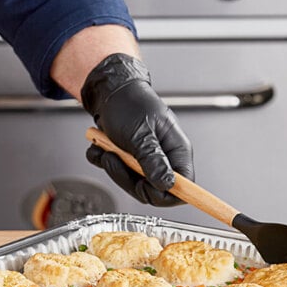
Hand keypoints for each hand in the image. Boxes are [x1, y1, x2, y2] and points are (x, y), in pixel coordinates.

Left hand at [81, 53, 193, 206]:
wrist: (108, 92)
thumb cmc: (129, 104)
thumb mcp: (140, 133)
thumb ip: (153, 160)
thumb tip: (167, 184)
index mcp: (176, 150)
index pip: (185, 185)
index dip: (167, 194)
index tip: (145, 187)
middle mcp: (165, 158)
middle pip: (156, 190)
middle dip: (130, 180)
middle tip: (114, 159)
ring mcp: (148, 162)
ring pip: (135, 186)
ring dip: (115, 170)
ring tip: (106, 150)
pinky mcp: (132, 163)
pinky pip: (120, 177)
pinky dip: (106, 164)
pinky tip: (101, 149)